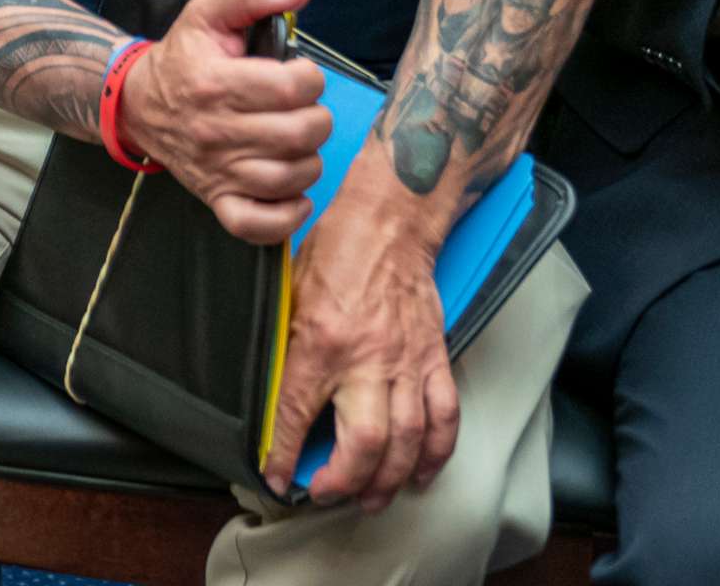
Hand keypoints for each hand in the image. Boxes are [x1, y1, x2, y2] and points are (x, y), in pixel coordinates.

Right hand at [117, 0, 331, 244]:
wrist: (137, 103)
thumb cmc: (184, 57)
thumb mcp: (207, 12)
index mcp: (216, 82)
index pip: (293, 88)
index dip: (310, 77)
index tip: (298, 74)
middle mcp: (216, 131)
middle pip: (299, 134)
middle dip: (315, 117)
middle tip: (300, 108)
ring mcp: (216, 170)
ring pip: (288, 177)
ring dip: (308, 160)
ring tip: (295, 142)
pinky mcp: (216, 198)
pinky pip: (256, 224)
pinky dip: (286, 215)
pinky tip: (295, 193)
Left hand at [260, 183, 459, 507]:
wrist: (389, 222)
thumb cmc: (334, 250)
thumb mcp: (289, 295)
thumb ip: (286, 347)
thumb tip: (274, 395)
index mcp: (320, 342)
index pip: (296, 414)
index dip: (282, 455)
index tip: (276, 477)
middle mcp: (367, 359)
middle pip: (365, 442)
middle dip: (345, 480)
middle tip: (328, 493)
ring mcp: (406, 362)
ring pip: (408, 439)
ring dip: (390, 478)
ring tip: (372, 498)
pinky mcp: (434, 358)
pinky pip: (445, 416)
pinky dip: (436, 452)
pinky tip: (421, 472)